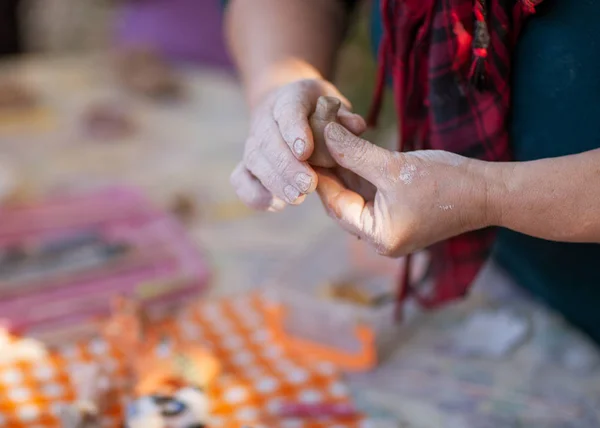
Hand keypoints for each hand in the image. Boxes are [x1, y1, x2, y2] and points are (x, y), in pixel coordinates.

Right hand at [230, 78, 365, 210]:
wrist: (287, 108)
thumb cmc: (319, 110)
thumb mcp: (336, 105)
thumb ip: (345, 117)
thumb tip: (356, 127)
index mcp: (291, 96)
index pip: (288, 110)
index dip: (294, 130)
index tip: (306, 151)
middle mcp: (266, 117)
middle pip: (267, 140)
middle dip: (286, 165)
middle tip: (308, 185)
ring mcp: (253, 141)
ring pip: (254, 160)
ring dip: (275, 182)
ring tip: (298, 198)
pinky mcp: (247, 163)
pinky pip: (240, 179)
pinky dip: (254, 195)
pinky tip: (277, 205)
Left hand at [316, 123, 491, 256]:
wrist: (489, 192)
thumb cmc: (447, 182)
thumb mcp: (394, 165)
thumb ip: (355, 152)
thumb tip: (325, 133)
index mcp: (377, 236)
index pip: (337, 203)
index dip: (320, 174)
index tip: (303, 150)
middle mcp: (379, 238)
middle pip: (343, 202)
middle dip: (330, 172)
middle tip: (312, 144)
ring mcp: (389, 228)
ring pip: (356, 196)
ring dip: (345, 170)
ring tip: (326, 142)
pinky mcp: (398, 215)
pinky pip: (371, 195)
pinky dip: (361, 175)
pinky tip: (348, 151)